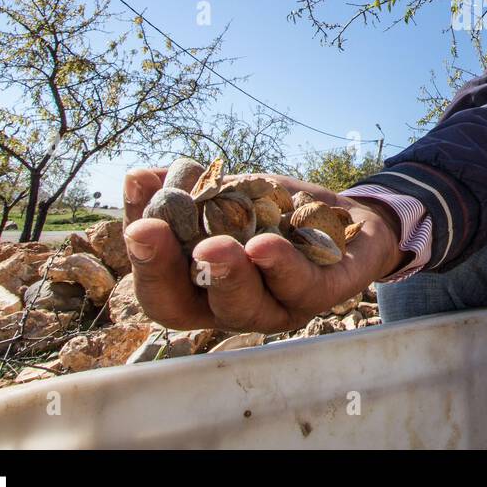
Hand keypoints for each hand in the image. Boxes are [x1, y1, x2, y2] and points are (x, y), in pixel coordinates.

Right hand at [120, 168, 405, 332]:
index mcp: (203, 289)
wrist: (352, 220)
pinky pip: (299, 285)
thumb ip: (187, 192)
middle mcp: (233, 308)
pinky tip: (264, 244)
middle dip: (164, 270)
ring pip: (244, 305)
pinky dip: (280, 265)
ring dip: (225, 274)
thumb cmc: (280, 216)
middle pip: (187, 308)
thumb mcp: (232, 196)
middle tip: (150, 233)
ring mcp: (278, 307)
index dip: (142, 259)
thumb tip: (139, 179)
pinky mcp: (323, 294)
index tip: (135, 222)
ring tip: (213, 246)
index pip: (159, 289)